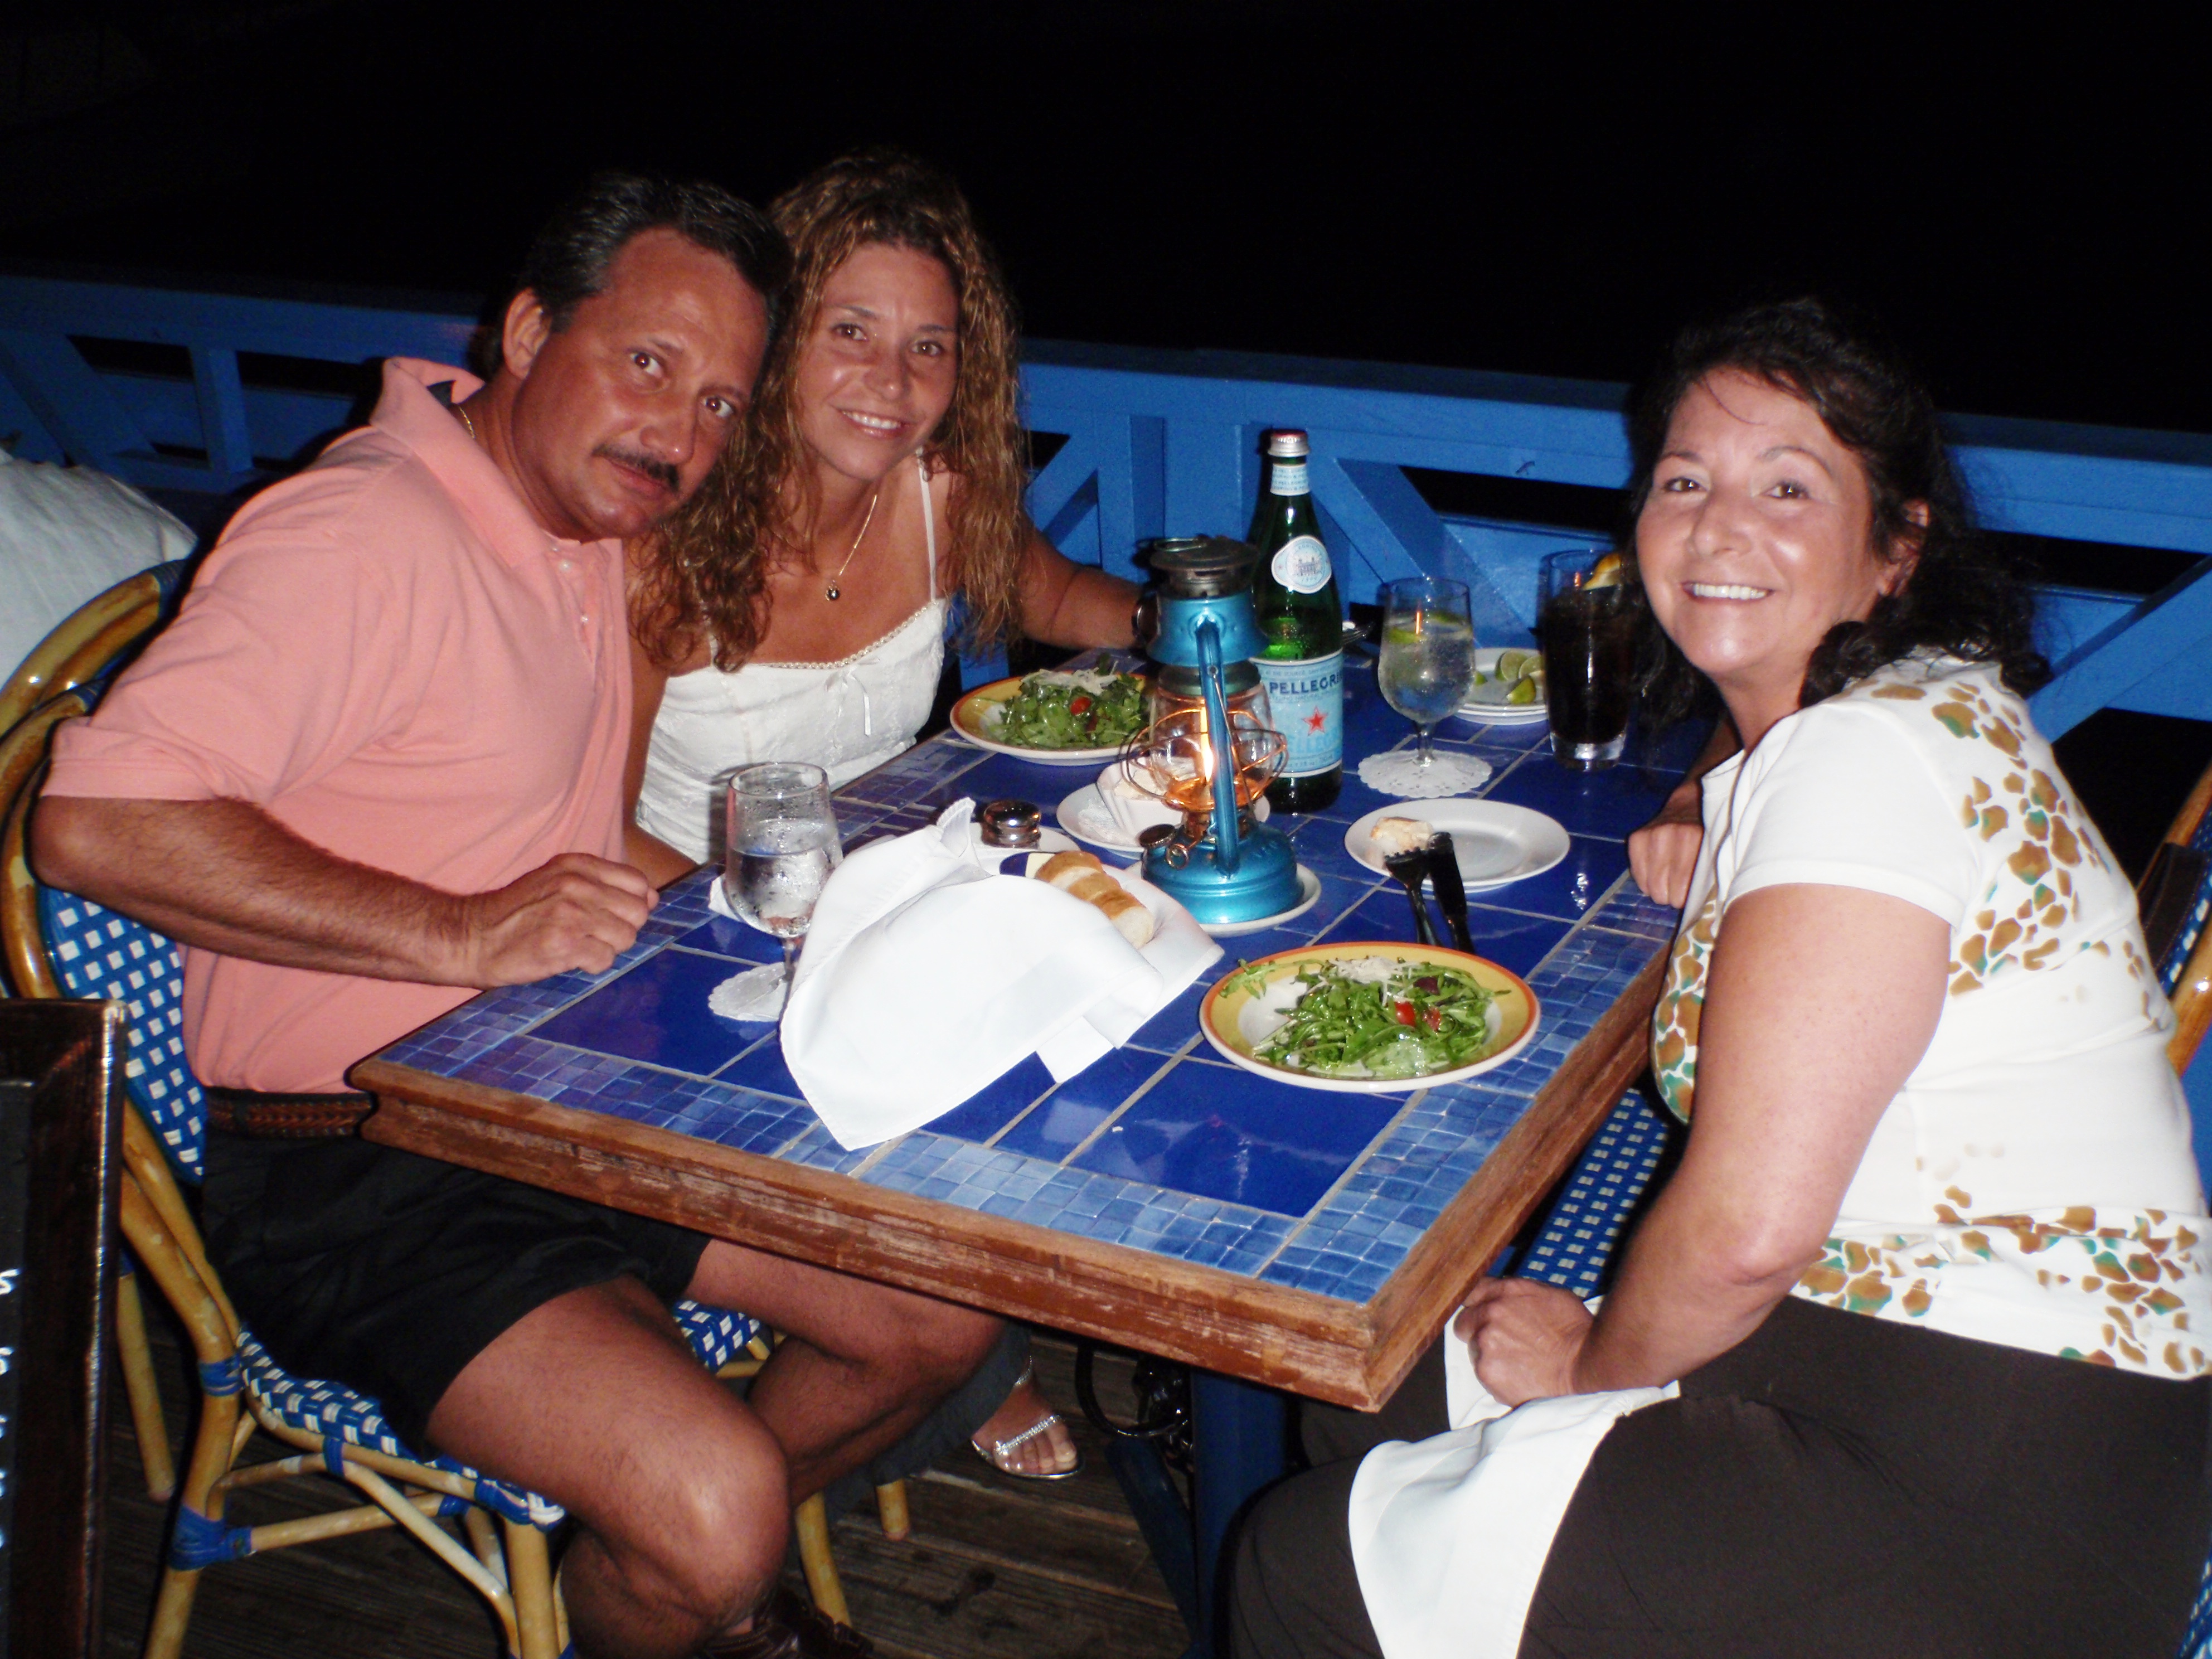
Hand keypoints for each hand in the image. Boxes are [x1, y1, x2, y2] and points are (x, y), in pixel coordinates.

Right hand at [454, 854, 656, 985]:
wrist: (470, 937)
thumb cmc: (515, 913)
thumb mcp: (556, 881)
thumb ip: (601, 883)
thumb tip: (652, 897)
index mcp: (577, 865)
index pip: (638, 882)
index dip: (634, 904)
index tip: (616, 916)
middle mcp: (577, 885)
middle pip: (638, 912)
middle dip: (623, 928)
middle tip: (595, 935)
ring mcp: (571, 914)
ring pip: (625, 937)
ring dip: (607, 948)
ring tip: (579, 946)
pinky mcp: (563, 944)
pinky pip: (605, 960)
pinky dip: (591, 965)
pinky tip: (569, 959)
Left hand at [1453, 1278, 1592, 1405]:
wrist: (1584, 1366)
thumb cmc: (1574, 1329)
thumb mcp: (1549, 1295)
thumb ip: (1517, 1294)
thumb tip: (1503, 1296)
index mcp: (1504, 1292)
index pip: (1470, 1291)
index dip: (1475, 1303)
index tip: (1478, 1312)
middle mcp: (1489, 1314)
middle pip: (1464, 1321)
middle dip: (1477, 1330)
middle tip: (1500, 1341)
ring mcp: (1485, 1343)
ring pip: (1473, 1348)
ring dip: (1487, 1353)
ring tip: (1515, 1360)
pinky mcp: (1486, 1370)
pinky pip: (1481, 1371)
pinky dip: (1495, 1374)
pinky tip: (1516, 1374)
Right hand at [1628, 789, 1702, 907]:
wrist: (1692, 804)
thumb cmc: (1709, 835)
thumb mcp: (1716, 853)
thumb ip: (1709, 876)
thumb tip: (1702, 910)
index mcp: (1694, 839)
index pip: (1683, 890)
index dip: (1687, 899)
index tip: (1692, 895)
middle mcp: (1670, 835)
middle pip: (1664, 893)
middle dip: (1673, 895)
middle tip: (1681, 887)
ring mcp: (1650, 836)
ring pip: (1649, 888)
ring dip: (1660, 888)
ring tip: (1670, 879)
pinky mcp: (1636, 838)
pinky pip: (1637, 876)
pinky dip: (1646, 879)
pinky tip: (1657, 872)